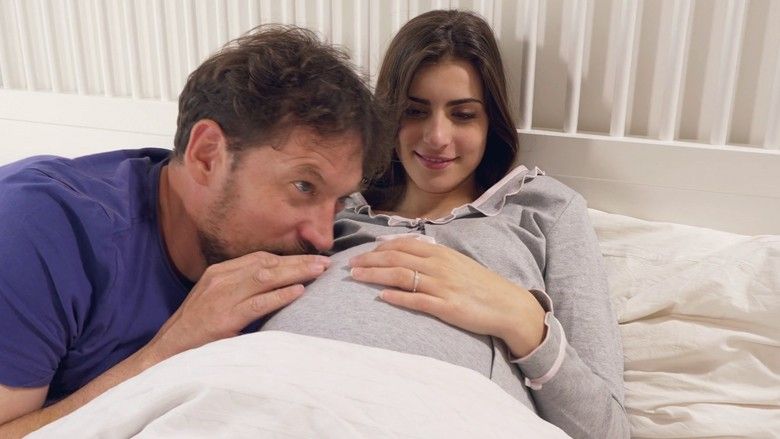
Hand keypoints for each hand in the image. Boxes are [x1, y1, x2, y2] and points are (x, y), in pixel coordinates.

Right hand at [145, 251, 329, 361]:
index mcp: (219, 272)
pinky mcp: (225, 318)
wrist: (167, 351)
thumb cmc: (196, 328)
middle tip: (324, 263)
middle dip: (297, 262)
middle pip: (266, 264)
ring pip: (265, 278)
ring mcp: (222, 297)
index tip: (311, 259)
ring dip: (295, 273)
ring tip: (317, 272)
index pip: (259, 258)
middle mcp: (220, 279)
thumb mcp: (215, 299)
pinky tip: (298, 292)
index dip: (287, 258)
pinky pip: (258, 303)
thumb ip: (239, 289)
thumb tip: (273, 284)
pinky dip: (280, 296)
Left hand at [349, 238, 545, 356]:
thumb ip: (433, 257)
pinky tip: (381, 298)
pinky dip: (397, 298)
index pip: (403, 245)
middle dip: (370, 260)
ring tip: (356, 277)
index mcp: (441, 253)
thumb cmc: (481, 285)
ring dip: (375, 275)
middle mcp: (439, 266)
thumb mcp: (457, 263)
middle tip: (350, 264)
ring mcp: (442, 286)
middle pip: (396, 258)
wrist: (507, 305)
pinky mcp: (446, 306)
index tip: (362, 253)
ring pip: (401, 276)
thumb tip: (408, 252)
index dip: (379, 248)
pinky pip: (417, 300)